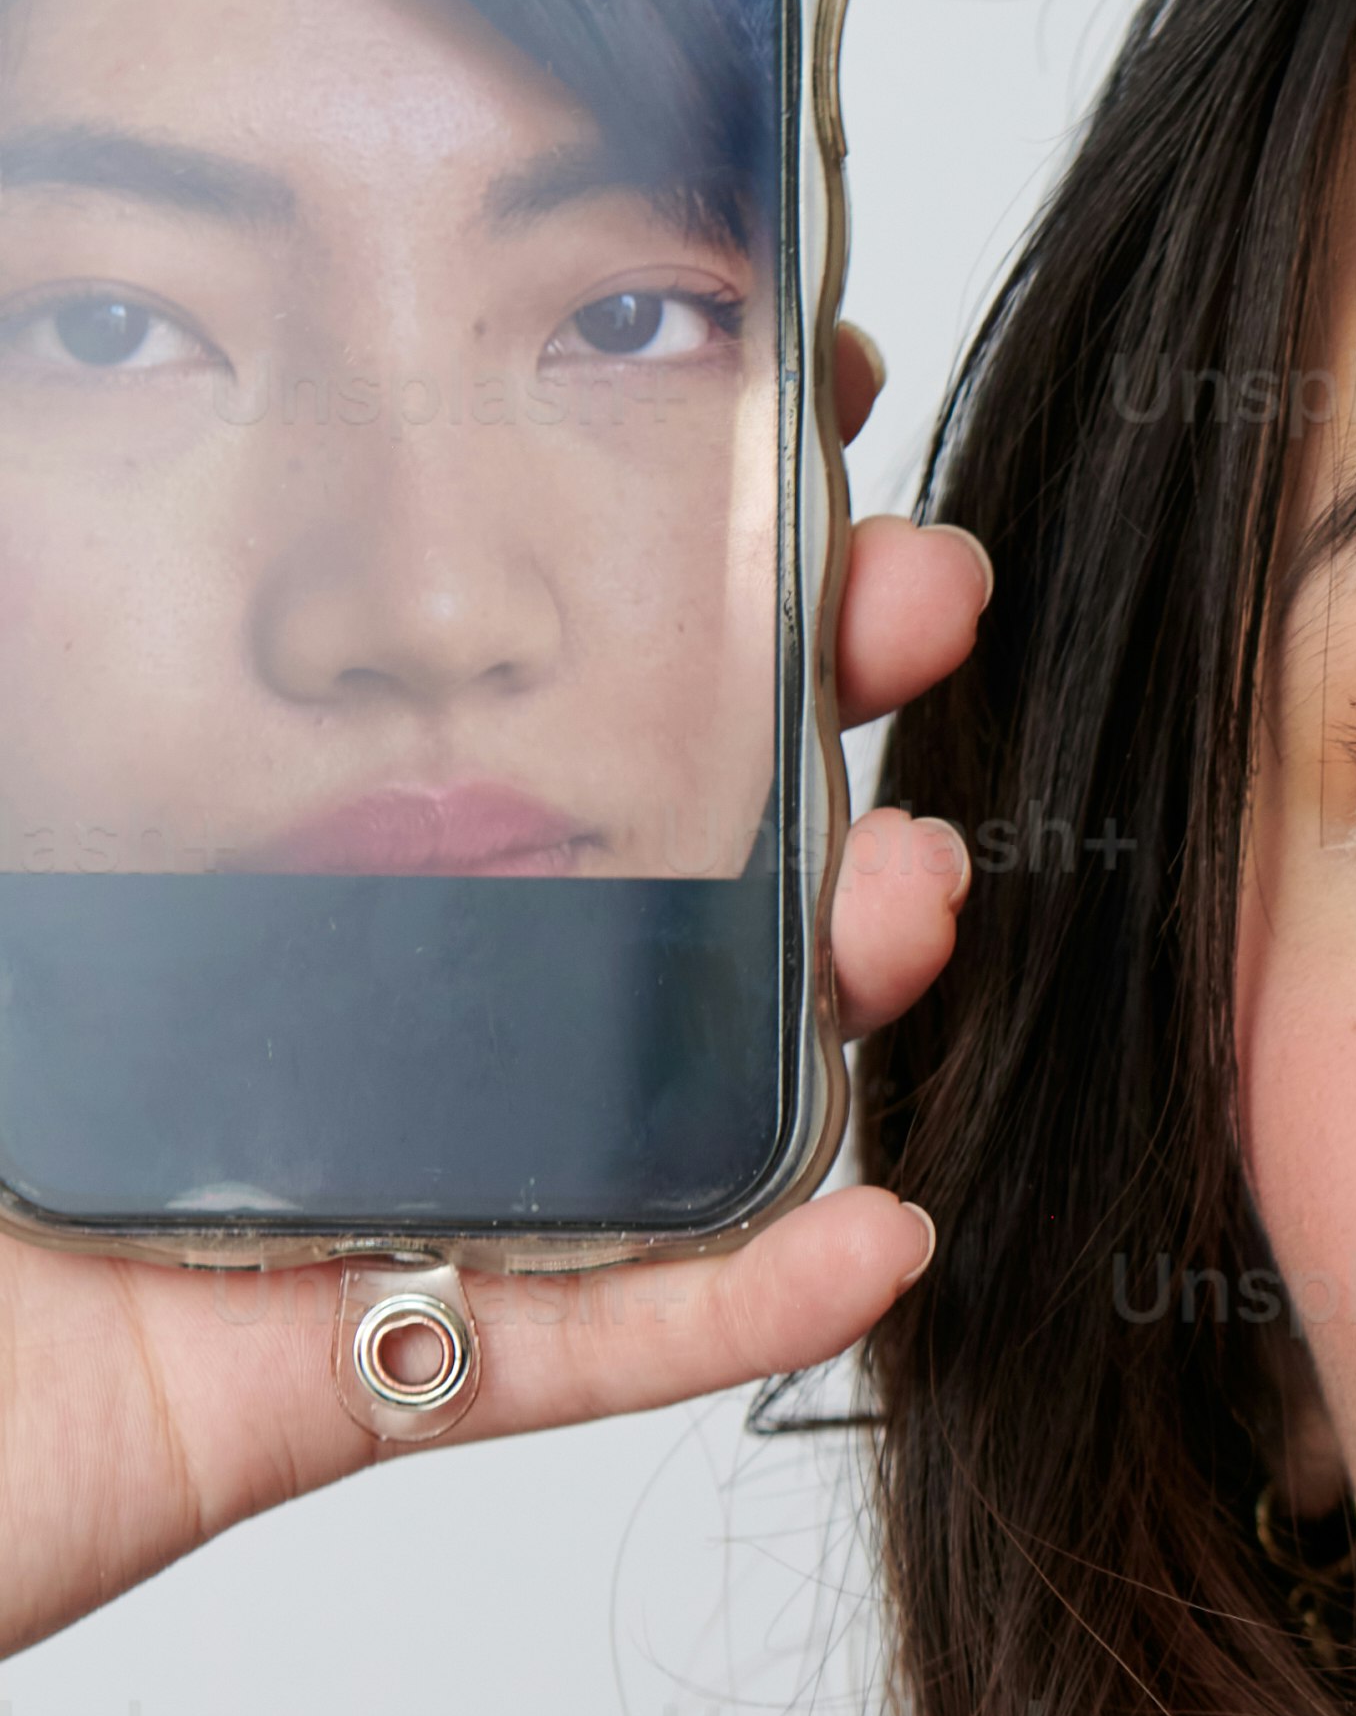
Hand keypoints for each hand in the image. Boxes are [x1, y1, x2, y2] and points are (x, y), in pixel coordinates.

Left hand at [0, 333, 985, 1667]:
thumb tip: (34, 352)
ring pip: (650, 1073)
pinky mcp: (359, 1364)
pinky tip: (868, 1231)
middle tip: (904, 606)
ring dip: (830, 984)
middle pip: (615, 830)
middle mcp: (308, 980)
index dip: (643, 528)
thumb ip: (18, 617)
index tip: (782, 399)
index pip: (450, 644)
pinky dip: (745, 1299)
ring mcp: (356, 1169)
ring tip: (906, 894)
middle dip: (805, 712)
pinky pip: (588, 1336)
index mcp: (202, 816)